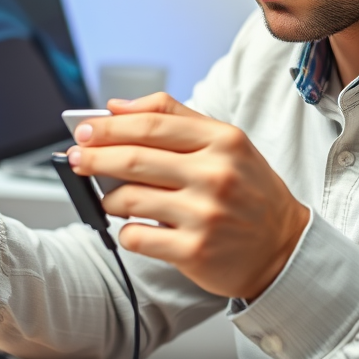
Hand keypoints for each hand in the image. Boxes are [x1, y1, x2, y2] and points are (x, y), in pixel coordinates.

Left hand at [68, 93, 309, 299]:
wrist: (283, 248)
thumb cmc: (249, 191)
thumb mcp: (227, 143)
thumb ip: (174, 117)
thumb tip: (117, 107)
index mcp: (224, 140)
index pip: (152, 124)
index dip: (110, 126)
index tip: (84, 129)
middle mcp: (216, 175)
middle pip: (134, 158)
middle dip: (94, 157)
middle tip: (75, 157)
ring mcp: (205, 214)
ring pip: (129, 198)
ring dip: (107, 197)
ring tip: (109, 198)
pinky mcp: (194, 251)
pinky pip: (136, 236)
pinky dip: (125, 230)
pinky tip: (132, 226)